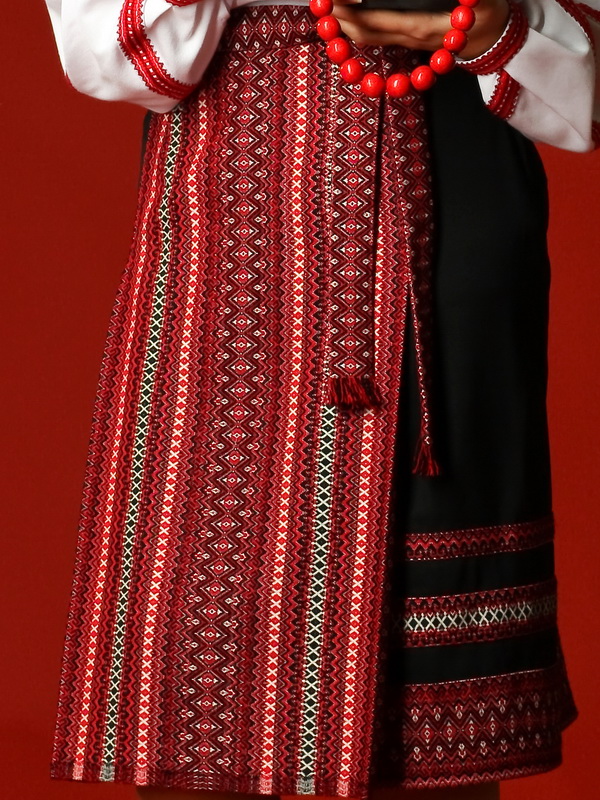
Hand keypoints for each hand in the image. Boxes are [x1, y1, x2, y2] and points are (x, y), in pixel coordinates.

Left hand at [330, 0, 510, 60]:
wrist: (494, 40)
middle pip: (366, 33)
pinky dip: (357, 26)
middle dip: (340, 19)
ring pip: (368, 36)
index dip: (354, 11)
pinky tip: (344, 17)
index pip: (379, 21)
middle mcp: (410, 39)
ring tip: (327, 7)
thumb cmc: (488, 15)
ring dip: (344, 24)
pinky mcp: (407, 39)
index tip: (336, 0)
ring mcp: (407, 42)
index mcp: (423, 27)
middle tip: (322, 1)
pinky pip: (376, 36)